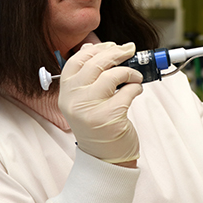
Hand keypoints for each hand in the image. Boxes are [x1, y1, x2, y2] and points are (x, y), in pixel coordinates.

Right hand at [58, 42, 142, 163]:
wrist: (105, 158)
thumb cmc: (98, 125)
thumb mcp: (84, 101)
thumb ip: (87, 77)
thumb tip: (96, 48)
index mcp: (66, 93)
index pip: (77, 60)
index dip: (97, 48)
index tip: (112, 45)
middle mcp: (74, 100)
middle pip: (96, 63)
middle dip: (117, 52)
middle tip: (130, 50)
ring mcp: (90, 110)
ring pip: (113, 75)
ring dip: (130, 72)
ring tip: (135, 76)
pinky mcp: (109, 118)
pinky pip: (128, 91)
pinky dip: (136, 87)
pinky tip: (136, 90)